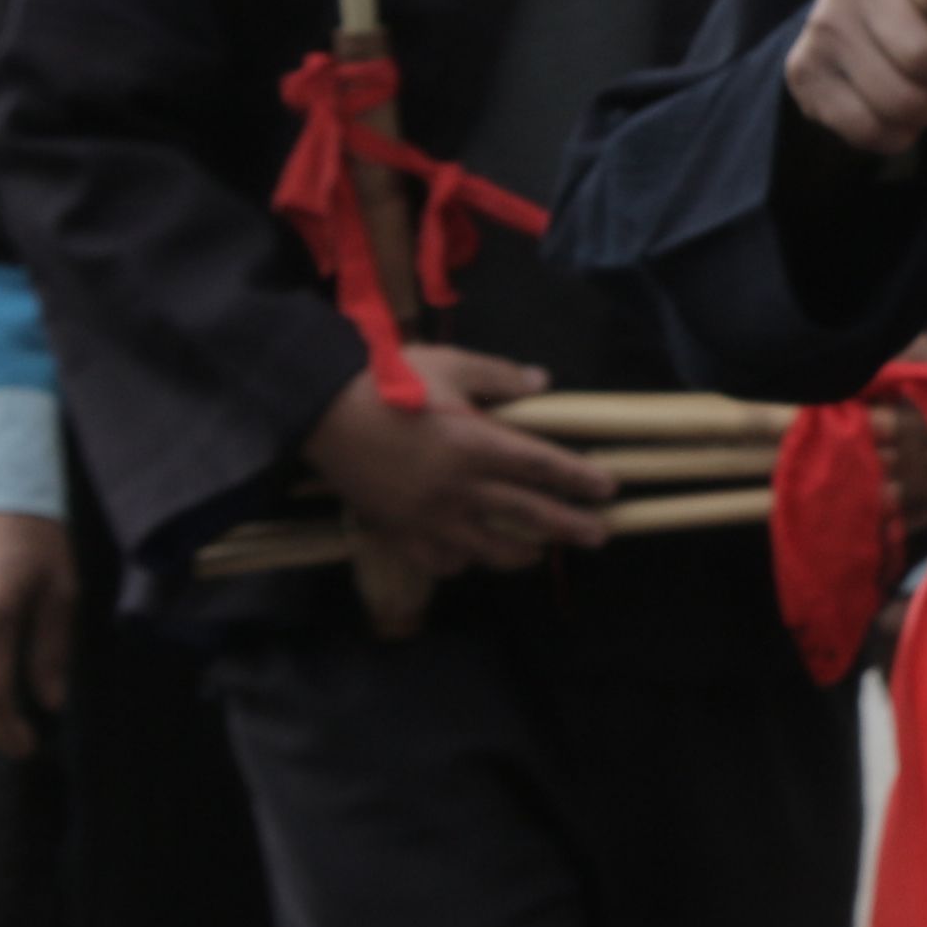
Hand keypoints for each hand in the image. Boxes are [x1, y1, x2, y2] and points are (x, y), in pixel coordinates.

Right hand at [306, 344, 616, 576]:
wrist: (319, 411)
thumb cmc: (387, 381)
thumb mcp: (449, 364)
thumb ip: (499, 376)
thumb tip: (542, 382)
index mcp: (475, 444)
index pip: (541, 467)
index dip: (578, 479)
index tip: (607, 489)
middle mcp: (457, 488)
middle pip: (526, 515)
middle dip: (568, 527)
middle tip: (599, 536)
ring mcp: (426, 516)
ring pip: (486, 548)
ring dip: (519, 554)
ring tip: (541, 554)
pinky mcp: (397, 530)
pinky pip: (438, 560)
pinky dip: (460, 562)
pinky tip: (471, 556)